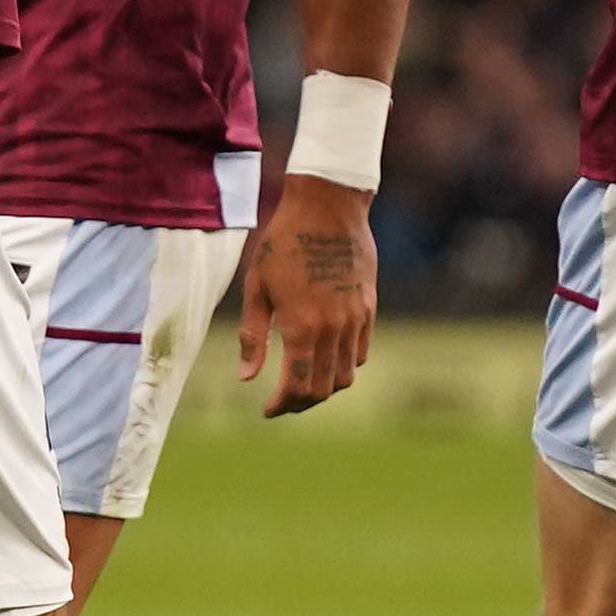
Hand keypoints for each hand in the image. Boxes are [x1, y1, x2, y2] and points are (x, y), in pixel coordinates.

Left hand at [238, 174, 376, 418]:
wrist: (329, 206)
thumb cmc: (284, 241)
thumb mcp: (257, 285)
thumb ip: (253, 335)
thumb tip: (246, 377)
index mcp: (301, 326)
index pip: (296, 387)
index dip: (281, 406)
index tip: (267, 410)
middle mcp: (333, 329)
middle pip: (322, 388)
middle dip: (300, 404)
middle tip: (281, 403)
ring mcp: (355, 320)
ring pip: (345, 376)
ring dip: (323, 388)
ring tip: (302, 384)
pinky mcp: (369, 308)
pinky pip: (361, 352)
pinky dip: (343, 365)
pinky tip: (324, 358)